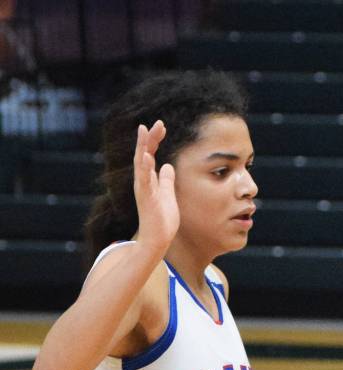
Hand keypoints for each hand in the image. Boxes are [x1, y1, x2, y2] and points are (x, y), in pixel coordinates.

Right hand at [133, 121, 178, 251]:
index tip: (161, 126)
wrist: (158, 239)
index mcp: (148, 179)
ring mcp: (143, 189)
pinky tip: (148, 156)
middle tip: (157, 123)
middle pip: (144, 154)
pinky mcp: (146, 199)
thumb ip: (167, 180)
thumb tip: (168, 167)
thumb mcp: (168, 194)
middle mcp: (143, 181)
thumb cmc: (162, 219)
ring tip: (144, 131)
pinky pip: (144, 181)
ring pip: (140, 164)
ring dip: (143, 147)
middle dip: (149, 138)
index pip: (150, 154)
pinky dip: (145, 168)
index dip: (154, 140)